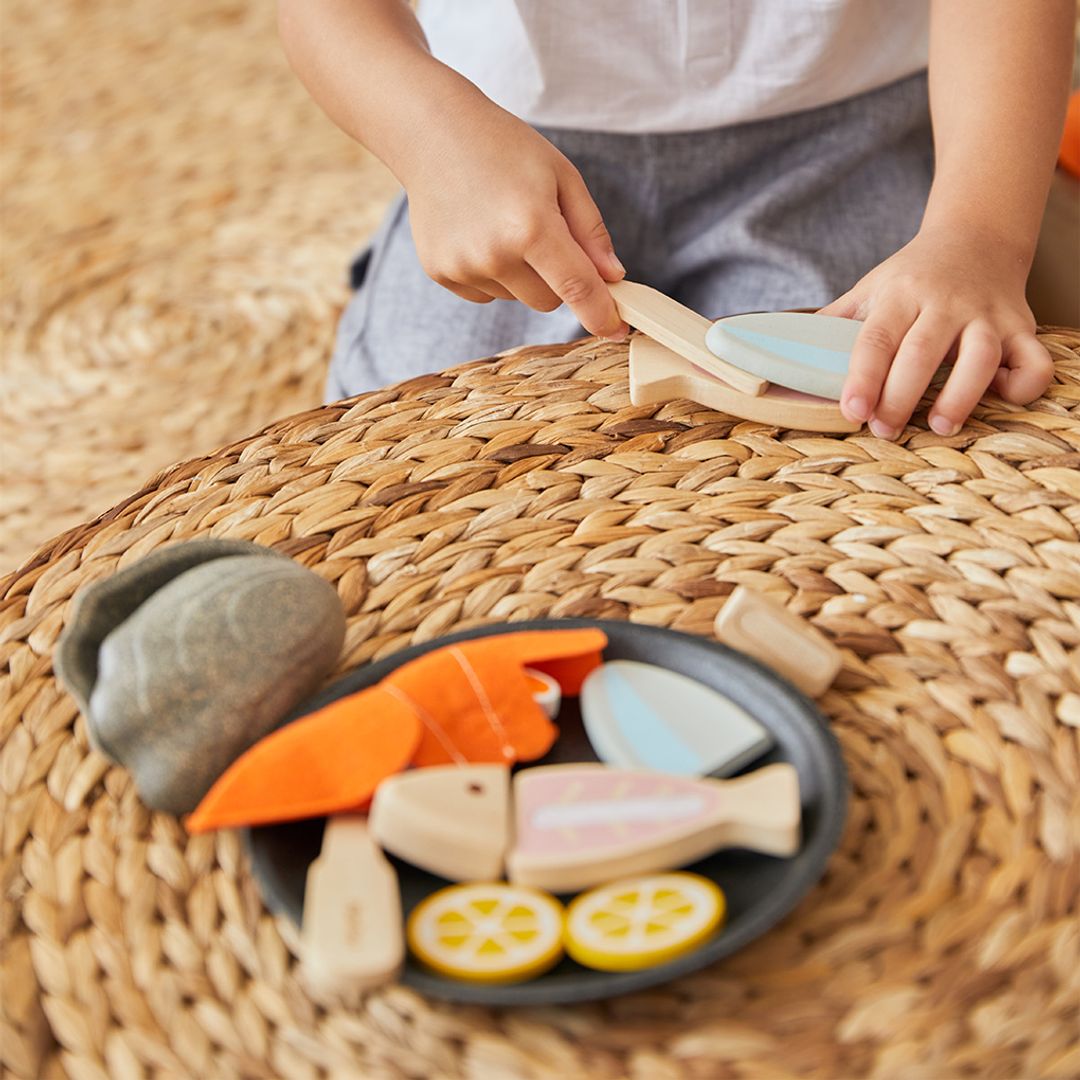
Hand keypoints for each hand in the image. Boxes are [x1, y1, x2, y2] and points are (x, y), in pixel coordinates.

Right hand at [400, 91, 626, 338]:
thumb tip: (612, 277)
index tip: (616, 330)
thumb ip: (590, 230)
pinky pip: (485, 294)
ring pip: (517, 297)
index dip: (601, 314)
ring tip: (501, 224)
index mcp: (531, 225)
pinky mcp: (441, 272)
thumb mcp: (561, 175)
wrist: (432, 132)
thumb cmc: (504, 147)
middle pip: (548, 302)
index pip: (577, 288)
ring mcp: (463, 266)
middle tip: (541, 234)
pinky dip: (491, 273)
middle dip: (556, 279)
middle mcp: (495, 253)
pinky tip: (478, 232)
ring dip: (521, 274)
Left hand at [821, 227, 1053, 438]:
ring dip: (960, 396)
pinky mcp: (1023, 326)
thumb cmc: (911, 277)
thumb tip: (783, 356)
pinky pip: (1035, 359)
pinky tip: (1000, 397)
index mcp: (899, 296)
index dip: (863, 377)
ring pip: (981, 357)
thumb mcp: (868, 290)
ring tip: (939, 426)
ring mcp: (987, 315)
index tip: (851, 410)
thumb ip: (832, 325)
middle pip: (922, 353)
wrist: (976, 238)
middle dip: (901, 397)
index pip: (876, 339)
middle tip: (884, 429)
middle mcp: (945, 303)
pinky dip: (1025, 383)